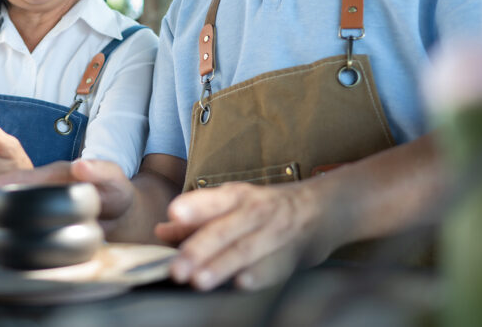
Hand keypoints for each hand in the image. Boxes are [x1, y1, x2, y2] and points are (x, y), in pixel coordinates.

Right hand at [0, 159, 137, 237]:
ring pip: (8, 219)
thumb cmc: (114, 188)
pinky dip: (2, 241)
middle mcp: (40, 190)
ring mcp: (40, 208)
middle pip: (6, 202)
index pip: (24, 178)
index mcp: (54, 175)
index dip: (2, 185)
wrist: (120, 207)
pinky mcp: (43, 225)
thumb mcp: (112, 176)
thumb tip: (80, 165)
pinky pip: (18, 232)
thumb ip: (99, 170)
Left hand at [155, 181, 325, 291]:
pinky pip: (272, 267)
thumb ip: (195, 219)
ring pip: (245, 250)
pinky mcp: (289, 256)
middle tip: (176, 269)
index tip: (173, 213)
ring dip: (221, 266)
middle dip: (198, 250)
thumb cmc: (263, 210)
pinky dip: (258, 275)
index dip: (194, 207)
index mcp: (236, 197)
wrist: (321, 210)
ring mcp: (273, 234)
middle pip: (223, 230)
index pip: (212, 200)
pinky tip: (241, 283)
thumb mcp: (230, 205)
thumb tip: (160, 231)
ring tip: (198, 281)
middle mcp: (254, 212)